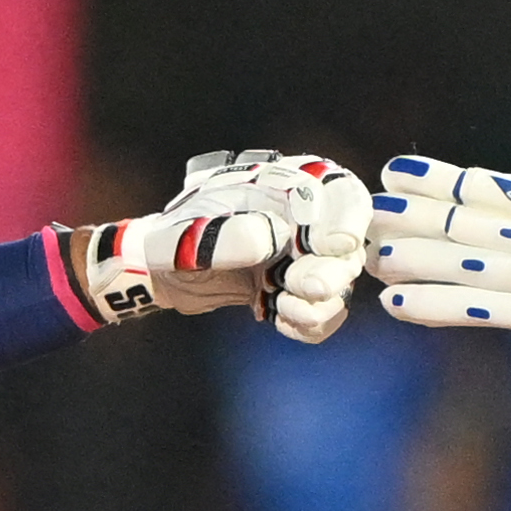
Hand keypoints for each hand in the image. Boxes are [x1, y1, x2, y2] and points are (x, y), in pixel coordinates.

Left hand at [70, 149, 372, 340]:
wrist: (161, 271)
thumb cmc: (175, 237)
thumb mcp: (193, 233)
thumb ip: (232, 234)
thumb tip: (275, 241)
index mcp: (289, 186)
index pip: (343, 194)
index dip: (347, 220)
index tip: (327, 244)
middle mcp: (307, 221)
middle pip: (350, 247)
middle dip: (330, 273)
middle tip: (294, 285)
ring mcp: (306, 258)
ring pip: (342, 285)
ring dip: (319, 304)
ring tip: (281, 305)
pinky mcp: (297, 291)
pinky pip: (325, 313)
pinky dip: (310, 324)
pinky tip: (280, 320)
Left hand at [369, 154, 510, 338]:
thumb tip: (479, 190)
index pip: (491, 190)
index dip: (442, 180)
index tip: (395, 171)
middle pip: (476, 228)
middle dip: (419, 219)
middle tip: (372, 213)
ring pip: (477, 269)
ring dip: (422, 265)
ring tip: (376, 260)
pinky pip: (489, 312)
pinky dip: (441, 307)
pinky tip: (398, 304)